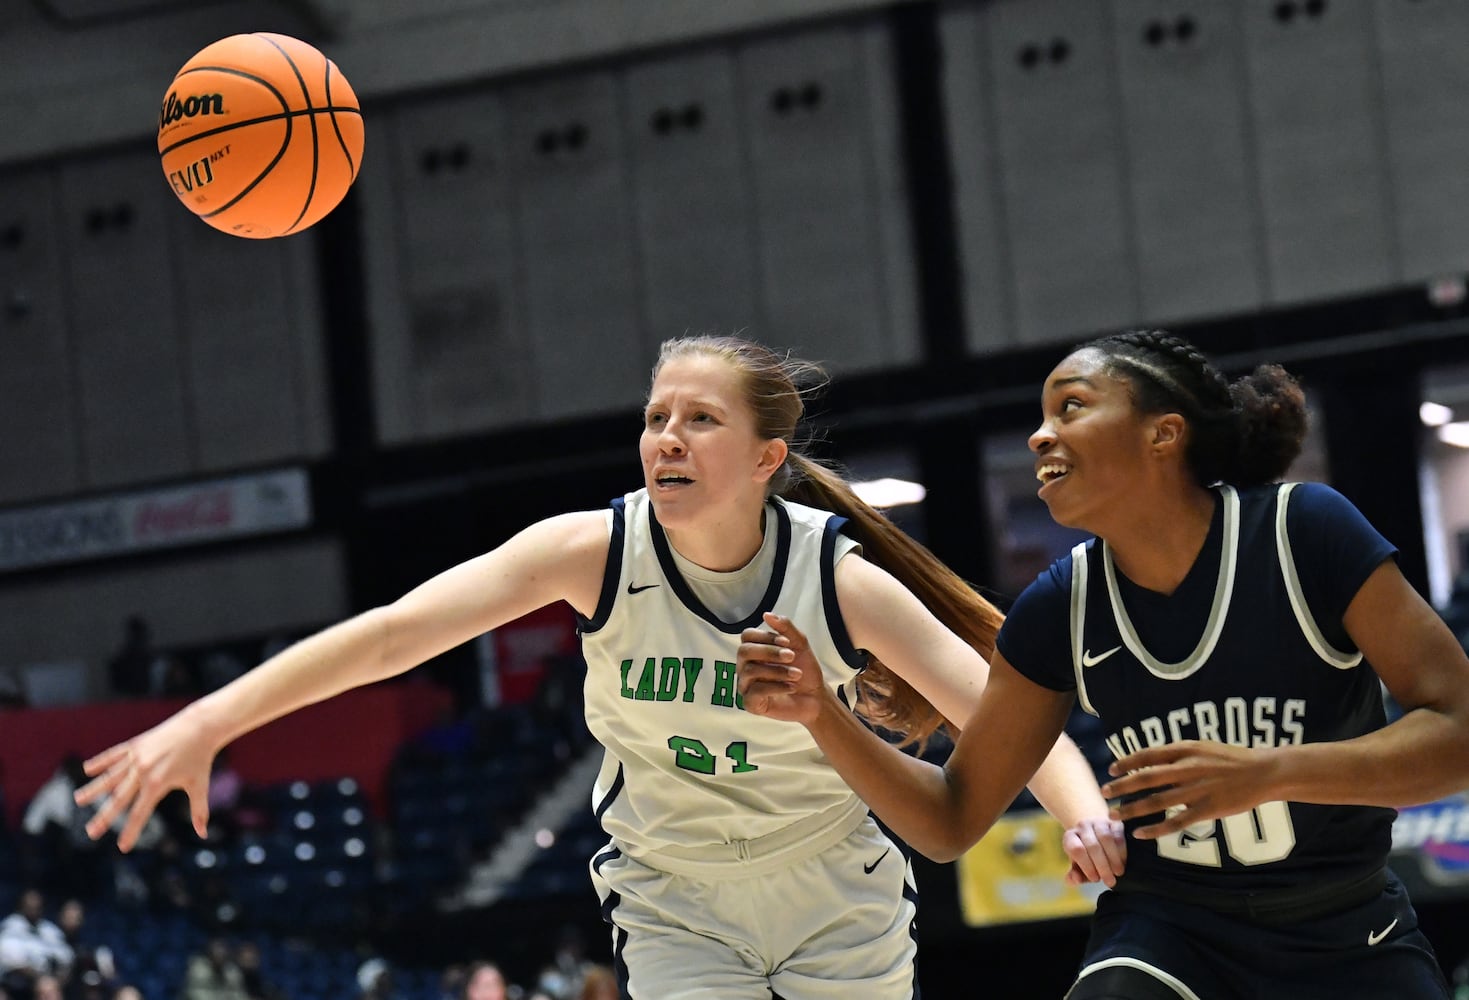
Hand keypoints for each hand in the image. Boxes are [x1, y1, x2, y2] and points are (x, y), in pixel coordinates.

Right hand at [73, 706, 216, 851]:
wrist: (200, 727)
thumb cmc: (201, 758)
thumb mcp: (200, 785)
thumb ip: (198, 811)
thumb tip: (203, 834)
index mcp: (157, 783)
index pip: (140, 813)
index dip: (131, 831)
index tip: (122, 847)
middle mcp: (142, 771)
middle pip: (119, 799)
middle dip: (104, 818)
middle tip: (90, 833)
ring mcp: (136, 757)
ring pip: (110, 776)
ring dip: (93, 789)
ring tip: (78, 800)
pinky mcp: (135, 744)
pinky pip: (114, 755)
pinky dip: (101, 762)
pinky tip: (87, 770)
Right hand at [737, 612, 828, 723]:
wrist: (815, 696)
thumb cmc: (804, 669)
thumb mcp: (800, 644)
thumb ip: (785, 628)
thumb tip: (767, 614)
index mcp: (755, 650)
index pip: (747, 636)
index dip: (766, 636)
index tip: (787, 642)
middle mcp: (745, 666)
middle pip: (744, 652)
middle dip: (769, 652)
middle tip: (792, 656)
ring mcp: (746, 686)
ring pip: (749, 672)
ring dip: (777, 671)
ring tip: (797, 675)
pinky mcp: (751, 704)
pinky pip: (755, 692)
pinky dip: (776, 687)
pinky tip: (791, 687)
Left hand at [1061, 816, 1125, 887]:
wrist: (1096, 834)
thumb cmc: (1087, 856)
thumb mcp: (1079, 866)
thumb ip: (1074, 875)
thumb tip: (1075, 880)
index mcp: (1070, 837)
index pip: (1076, 849)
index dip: (1086, 865)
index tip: (1095, 879)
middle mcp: (1083, 826)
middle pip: (1092, 845)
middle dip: (1102, 866)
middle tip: (1110, 881)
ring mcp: (1098, 822)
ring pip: (1106, 838)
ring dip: (1113, 858)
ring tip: (1118, 873)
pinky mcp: (1114, 822)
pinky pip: (1118, 834)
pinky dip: (1122, 850)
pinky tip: (1123, 862)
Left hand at [1101, 740, 1275, 838]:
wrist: (1264, 771)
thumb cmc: (1230, 759)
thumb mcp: (1201, 747)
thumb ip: (1177, 755)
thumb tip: (1149, 762)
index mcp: (1185, 749)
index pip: (1148, 755)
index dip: (1127, 762)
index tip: (1111, 769)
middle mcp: (1188, 768)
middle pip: (1146, 778)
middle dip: (1122, 786)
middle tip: (1104, 793)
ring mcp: (1197, 790)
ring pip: (1157, 801)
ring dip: (1133, 809)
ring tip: (1114, 816)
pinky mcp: (1208, 810)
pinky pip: (1177, 822)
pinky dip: (1156, 828)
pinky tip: (1140, 834)